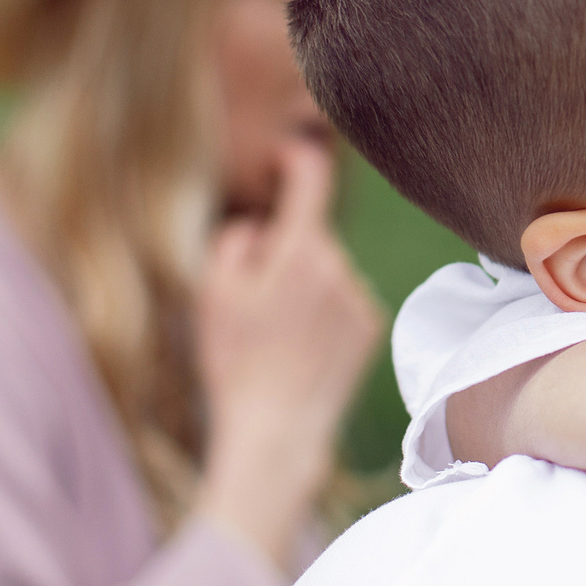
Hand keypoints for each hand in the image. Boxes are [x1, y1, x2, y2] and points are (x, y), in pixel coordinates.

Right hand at [195, 139, 386, 567]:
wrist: (278, 431)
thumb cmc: (237, 362)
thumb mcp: (214, 293)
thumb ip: (236, 240)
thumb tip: (259, 225)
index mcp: (301, 250)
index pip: (312, 177)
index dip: (297, 157)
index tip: (287, 154)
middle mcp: (341, 266)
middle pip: (310, 237)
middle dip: (284, 252)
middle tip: (252, 300)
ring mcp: (361, 297)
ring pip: (326, 272)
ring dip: (303, 287)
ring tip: (275, 337)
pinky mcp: (371, 327)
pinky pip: (342, 301)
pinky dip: (322, 313)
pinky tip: (300, 349)